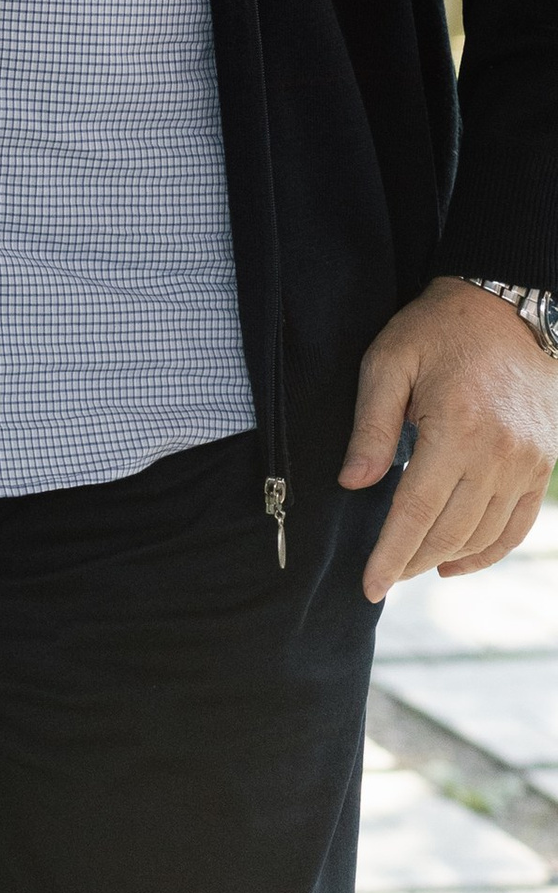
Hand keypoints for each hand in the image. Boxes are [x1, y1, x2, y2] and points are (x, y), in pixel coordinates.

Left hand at [342, 276, 557, 595]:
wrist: (505, 305)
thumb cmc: (438, 329)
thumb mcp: (388, 362)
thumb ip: (371, 426)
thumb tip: (353, 484)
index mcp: (456, 428)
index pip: (417, 511)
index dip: (391, 554)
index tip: (369, 586)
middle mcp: (499, 453)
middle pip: (451, 531)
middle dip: (412, 561)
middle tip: (383, 575)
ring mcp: (528, 463)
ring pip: (483, 534)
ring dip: (445, 559)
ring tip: (411, 565)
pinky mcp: (543, 465)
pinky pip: (517, 526)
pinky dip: (487, 552)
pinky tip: (457, 562)